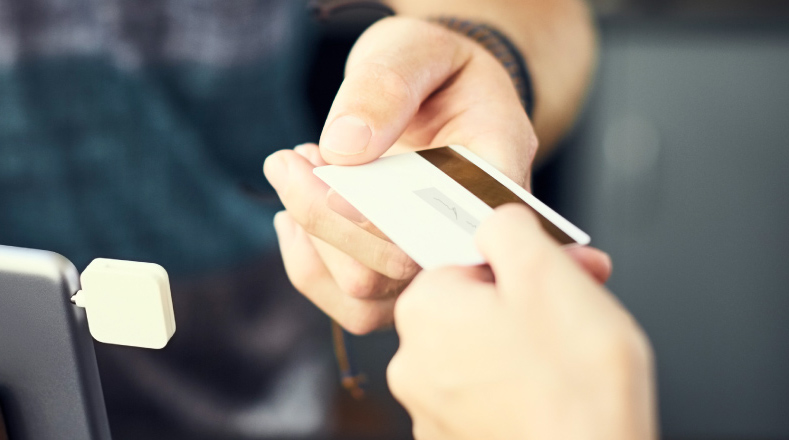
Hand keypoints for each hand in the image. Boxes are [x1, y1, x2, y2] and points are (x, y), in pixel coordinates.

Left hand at [265, 17, 537, 332]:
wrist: (435, 91)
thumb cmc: (434, 68)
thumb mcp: (416, 50)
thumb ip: (386, 87)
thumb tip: (345, 148)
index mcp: (496, 175)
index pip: (452, 225)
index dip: (388, 219)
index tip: (331, 178)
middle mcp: (472, 236)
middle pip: (396, 269)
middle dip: (327, 218)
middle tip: (295, 159)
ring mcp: (434, 267)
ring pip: (364, 298)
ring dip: (313, 239)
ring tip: (296, 173)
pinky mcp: (397, 281)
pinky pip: (346, 303)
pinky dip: (306, 261)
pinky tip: (293, 213)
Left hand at [387, 204, 655, 439]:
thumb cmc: (574, 383)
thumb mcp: (545, 270)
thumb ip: (508, 227)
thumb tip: (495, 221)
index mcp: (423, 311)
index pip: (464, 259)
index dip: (523, 260)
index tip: (562, 267)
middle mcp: (413, 363)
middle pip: (475, 306)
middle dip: (532, 298)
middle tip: (581, 303)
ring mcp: (432, 410)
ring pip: (484, 351)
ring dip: (529, 341)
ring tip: (575, 353)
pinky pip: (490, 395)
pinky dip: (522, 387)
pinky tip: (559, 390)